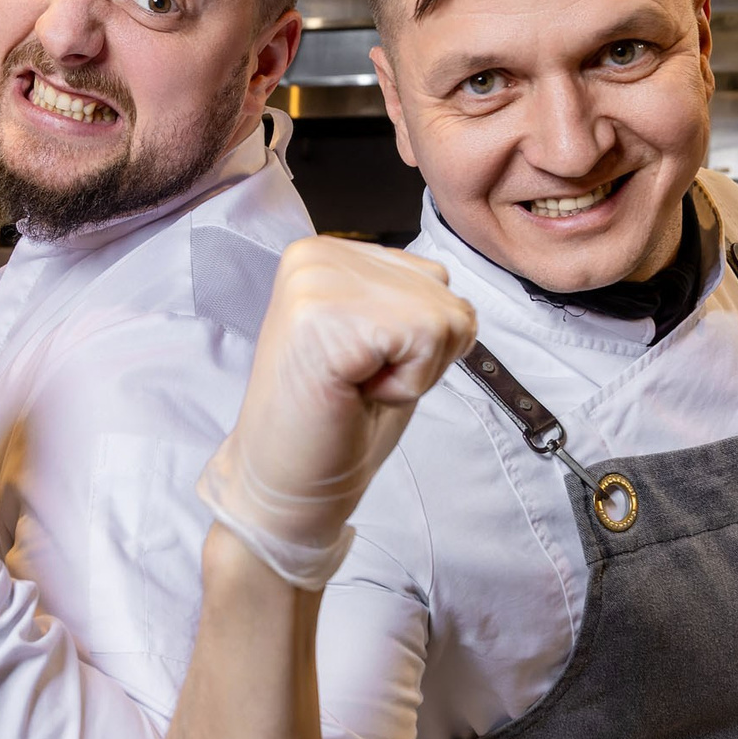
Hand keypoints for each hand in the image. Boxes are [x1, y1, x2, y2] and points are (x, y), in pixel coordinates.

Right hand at [200, 238, 475, 587]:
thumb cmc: (333, 422)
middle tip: (359, 384)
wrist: (287, 483)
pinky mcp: (328, 316)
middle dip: (421, 356)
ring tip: (356, 387)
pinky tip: (355, 393)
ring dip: (415, 371)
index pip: (433, 277)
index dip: (419, 341)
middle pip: (444, 294)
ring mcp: (319, 281)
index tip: (362, 367)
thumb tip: (449, 288)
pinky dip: (407, 384)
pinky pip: (428, 339)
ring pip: (443, 316)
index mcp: (324, 255)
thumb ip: (405, 299)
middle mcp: (317, 255)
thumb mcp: (379, 340)